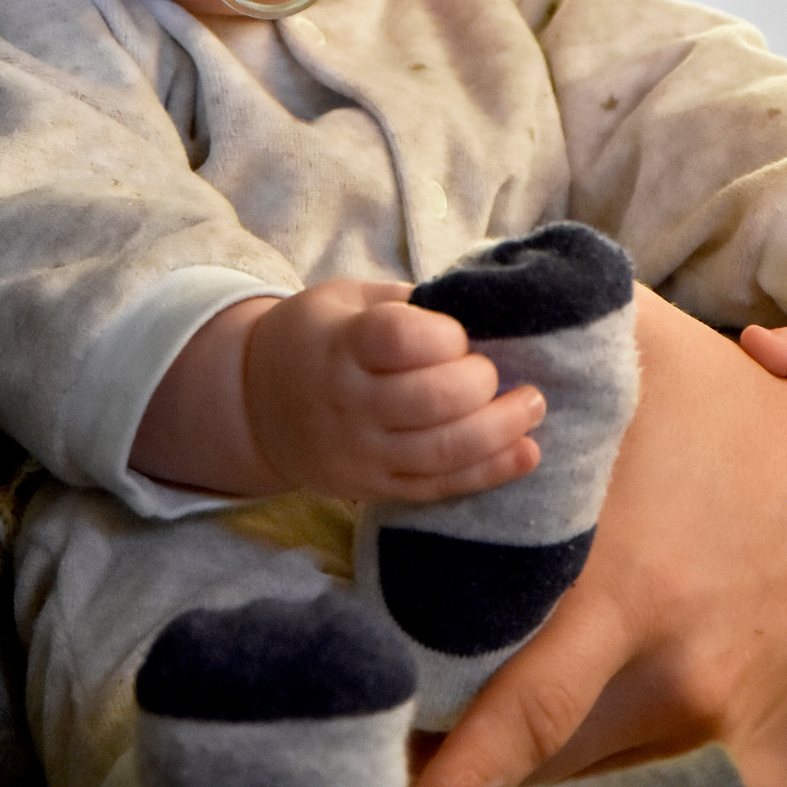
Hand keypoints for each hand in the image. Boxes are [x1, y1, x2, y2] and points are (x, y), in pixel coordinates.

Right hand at [237, 281, 542, 501]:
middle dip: (480, 384)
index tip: (457, 333)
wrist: (253, 405)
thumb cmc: (315, 338)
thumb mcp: (343, 300)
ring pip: (443, 452)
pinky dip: (490, 473)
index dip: (445, 335)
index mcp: (340, 346)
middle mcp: (349, 403)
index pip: (400, 339)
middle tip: (492, 371)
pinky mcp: (374, 487)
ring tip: (533, 406)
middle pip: (432, 400)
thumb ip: (403, 302)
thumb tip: (477, 304)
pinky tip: (527, 453)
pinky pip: (439, 487)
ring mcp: (361, 453)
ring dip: (501, 430)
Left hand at [414, 290, 786, 786]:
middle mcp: (673, 675)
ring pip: (588, 775)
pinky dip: (585, 761)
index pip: (521, 721)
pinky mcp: (738, 728)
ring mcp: (713, 713)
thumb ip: (531, 327)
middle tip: (383, 774)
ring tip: (448, 753)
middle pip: (541, 773)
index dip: (450, 784)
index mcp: (629, 594)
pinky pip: (639, 768)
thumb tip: (437, 311)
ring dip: (524, 774)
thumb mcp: (636, 348)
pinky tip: (539, 740)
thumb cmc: (724, 404)